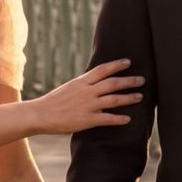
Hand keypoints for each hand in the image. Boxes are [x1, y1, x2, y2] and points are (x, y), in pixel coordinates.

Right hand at [26, 58, 142, 135]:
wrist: (40, 114)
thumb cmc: (52, 102)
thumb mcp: (68, 88)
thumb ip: (82, 86)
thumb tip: (95, 84)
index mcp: (81, 82)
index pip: (102, 70)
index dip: (116, 65)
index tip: (128, 62)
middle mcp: (87, 92)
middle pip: (113, 83)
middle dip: (129, 81)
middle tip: (142, 80)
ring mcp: (88, 105)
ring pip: (114, 99)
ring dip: (129, 98)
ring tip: (140, 97)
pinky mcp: (88, 120)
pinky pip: (107, 118)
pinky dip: (119, 119)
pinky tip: (128, 119)